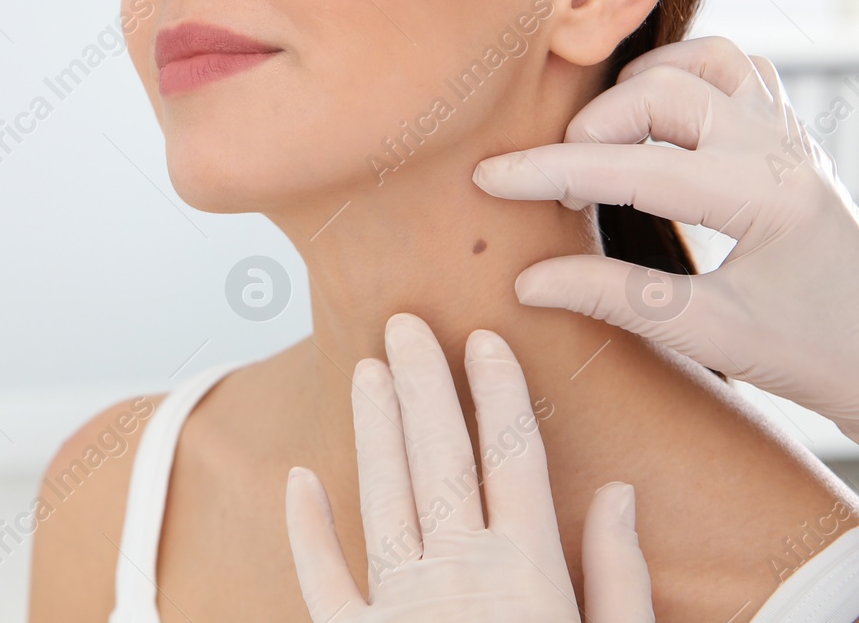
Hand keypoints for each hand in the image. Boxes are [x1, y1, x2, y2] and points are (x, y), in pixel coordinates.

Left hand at [286, 313, 651, 621]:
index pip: (513, 462)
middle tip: (404, 324)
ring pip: (383, 499)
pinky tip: (298, 477)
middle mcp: (461, 580)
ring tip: (365, 369)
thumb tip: (619, 494)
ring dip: (373, 430)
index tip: (485, 340)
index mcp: (531, 577)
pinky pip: (324, 581)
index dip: (500, 395)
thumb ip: (618, 581)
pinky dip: (308, 530)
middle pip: (440, 461)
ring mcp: (402, 611)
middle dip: (424, 387)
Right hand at [472, 36, 858, 441]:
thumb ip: (616, 297)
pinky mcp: (789, 131)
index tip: (488, 178)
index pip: (634, 168)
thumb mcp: (710, 333)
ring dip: (640, 89)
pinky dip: (683, 77)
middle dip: (593, 128)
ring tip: (607, 141)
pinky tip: (655, 126)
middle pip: (662, 91)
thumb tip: (528, 280)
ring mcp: (790, 132)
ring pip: (702, 59)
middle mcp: (781, 148)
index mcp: (765, 198)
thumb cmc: (810, 351)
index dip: (549, 172)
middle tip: (561, 181)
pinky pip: (734, 67)